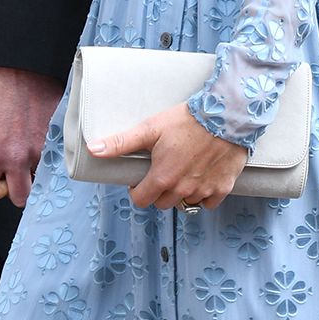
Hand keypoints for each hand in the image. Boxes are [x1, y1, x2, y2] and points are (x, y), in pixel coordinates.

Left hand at [0, 66, 62, 207]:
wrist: (27, 63)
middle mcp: (17, 158)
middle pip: (15, 196)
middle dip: (7, 189)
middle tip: (2, 176)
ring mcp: (39, 151)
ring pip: (35, 186)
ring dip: (26, 180)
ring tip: (19, 167)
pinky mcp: (55, 142)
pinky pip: (51, 167)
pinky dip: (42, 166)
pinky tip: (33, 153)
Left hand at [88, 102, 247, 210]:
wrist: (225, 115)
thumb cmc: (186, 120)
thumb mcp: (150, 128)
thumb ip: (121, 143)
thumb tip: (93, 149)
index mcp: (162, 178)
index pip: (141, 201)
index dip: (138, 190)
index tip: (143, 178)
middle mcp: (183, 190)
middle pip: (163, 203)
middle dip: (159, 191)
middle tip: (164, 170)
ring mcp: (203, 191)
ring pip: (185, 204)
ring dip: (181, 193)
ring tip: (183, 171)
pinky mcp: (223, 188)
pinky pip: (208, 202)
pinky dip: (203, 194)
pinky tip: (202, 176)